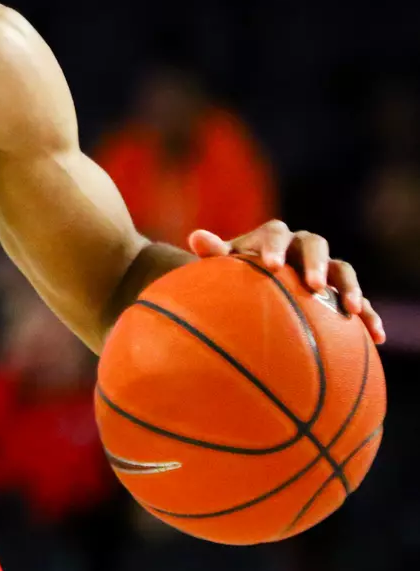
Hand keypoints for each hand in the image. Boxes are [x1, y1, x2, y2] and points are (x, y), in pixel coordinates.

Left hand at [189, 221, 385, 344]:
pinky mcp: (339, 292)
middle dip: (315, 264)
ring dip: (349, 287)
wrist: (254, 281)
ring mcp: (325, 268)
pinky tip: (376, 336)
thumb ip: (214, 252)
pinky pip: (360, 301)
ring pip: (342, 270)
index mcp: (273, 237)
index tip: (270, 265)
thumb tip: (195, 236)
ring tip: (352, 309)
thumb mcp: (224, 265)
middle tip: (312, 285)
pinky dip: (370, 316)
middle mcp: (302, 247)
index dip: (275, 247)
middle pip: (316, 246)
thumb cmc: (235, 273)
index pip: (276, 234)